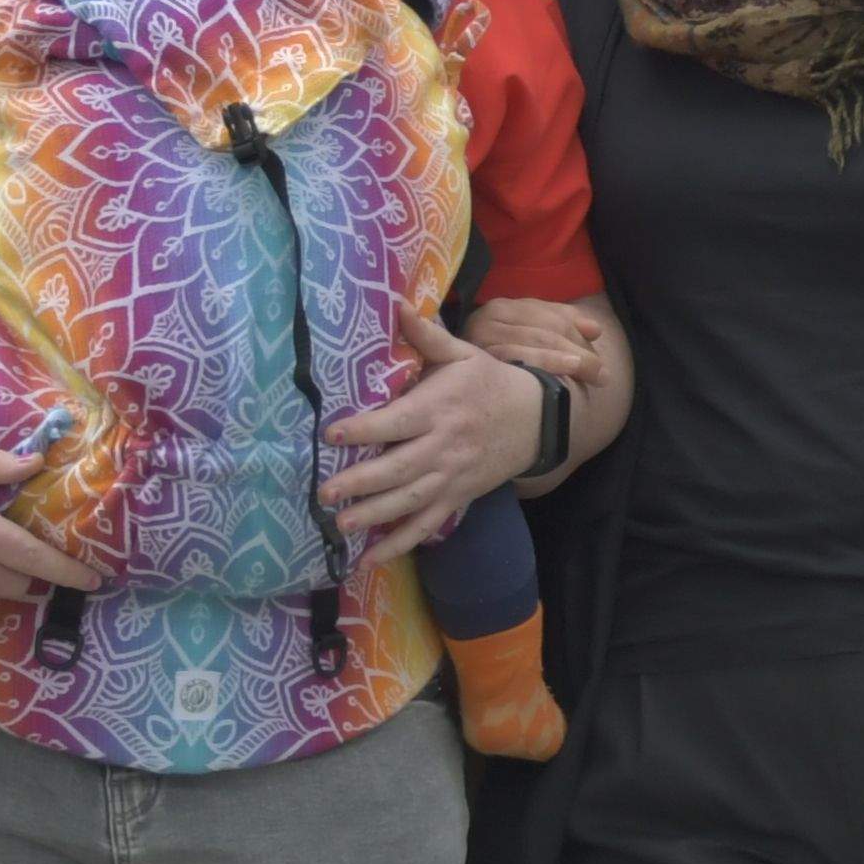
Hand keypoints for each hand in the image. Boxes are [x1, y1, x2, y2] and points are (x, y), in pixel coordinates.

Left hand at [319, 315, 542, 564]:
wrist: (538, 419)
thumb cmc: (490, 383)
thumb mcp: (464, 355)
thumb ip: (426, 336)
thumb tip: (394, 304)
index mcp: (440, 408)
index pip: (397, 421)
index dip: (365, 428)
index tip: (333, 434)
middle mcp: (444, 445)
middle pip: (399, 468)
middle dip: (361, 482)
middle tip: (325, 492)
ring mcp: (451, 476)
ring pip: (410, 500)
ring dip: (375, 515)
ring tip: (341, 524)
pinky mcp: (457, 496)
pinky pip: (427, 525)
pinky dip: (399, 544)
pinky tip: (369, 559)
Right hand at [464, 297, 609, 387]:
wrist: (452, 390)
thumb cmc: (500, 363)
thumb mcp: (530, 338)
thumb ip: (563, 325)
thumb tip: (597, 330)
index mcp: (503, 308)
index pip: (550, 315)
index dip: (579, 330)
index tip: (600, 346)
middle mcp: (487, 318)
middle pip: (545, 329)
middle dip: (580, 350)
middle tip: (602, 375)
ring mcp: (478, 339)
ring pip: (533, 342)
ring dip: (567, 360)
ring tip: (592, 375)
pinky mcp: (472, 359)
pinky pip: (515, 358)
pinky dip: (541, 365)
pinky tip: (558, 378)